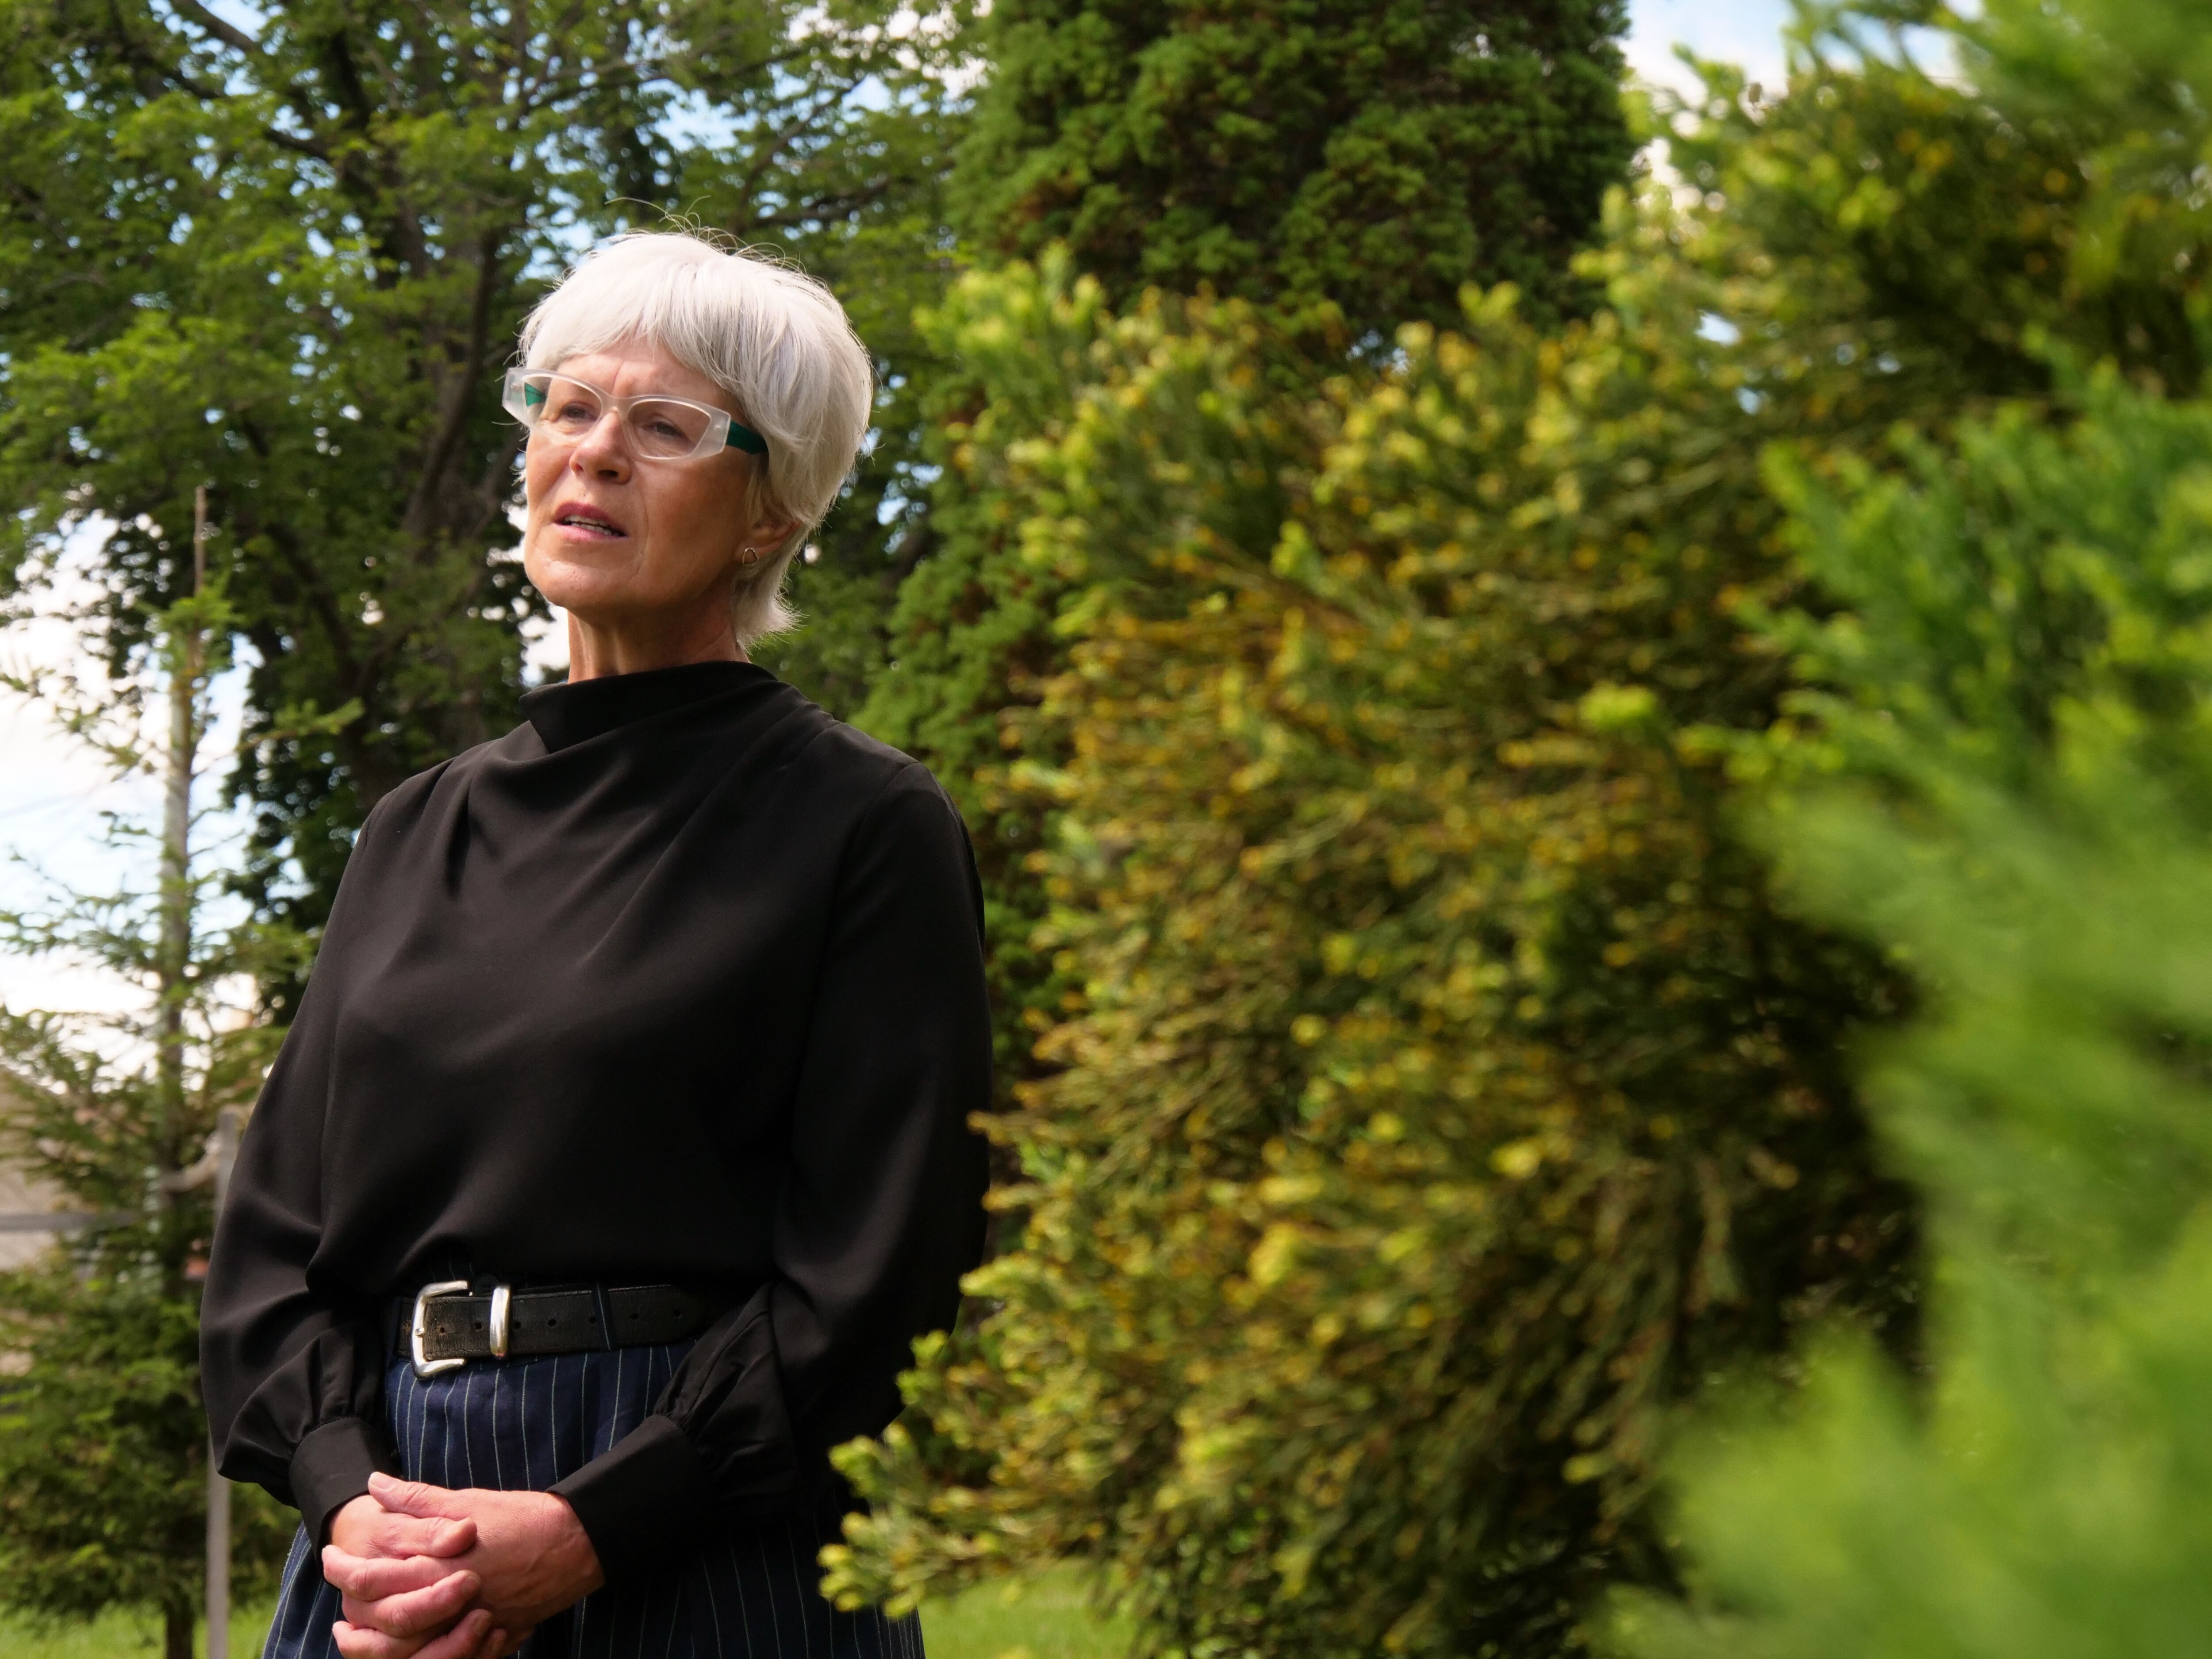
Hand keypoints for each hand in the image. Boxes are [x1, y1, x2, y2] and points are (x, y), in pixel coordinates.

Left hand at [324, 1472, 603, 1654]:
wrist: (576, 1543)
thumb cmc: (523, 1517)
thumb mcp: (469, 1500)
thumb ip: (418, 1499)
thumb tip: (376, 1485)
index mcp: (441, 1563)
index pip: (374, 1577)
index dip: (343, 1570)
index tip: (330, 1557)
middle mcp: (450, 1600)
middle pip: (384, 1623)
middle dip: (352, 1617)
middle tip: (335, 1611)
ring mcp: (470, 1625)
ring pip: (409, 1653)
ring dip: (374, 1650)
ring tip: (352, 1638)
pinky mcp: (489, 1639)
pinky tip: (404, 1652)